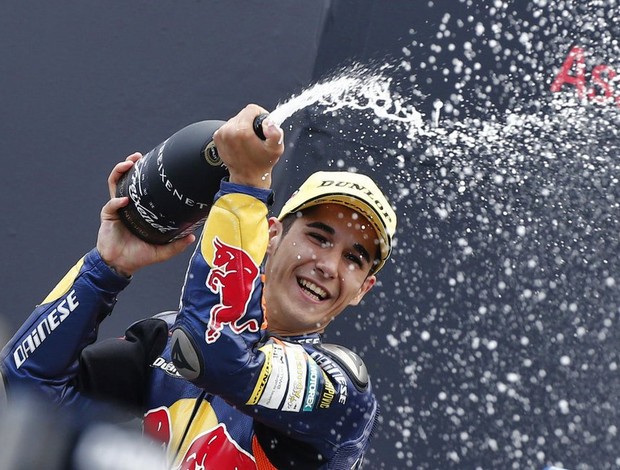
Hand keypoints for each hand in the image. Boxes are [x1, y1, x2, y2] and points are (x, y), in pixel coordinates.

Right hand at [96, 153, 195, 275]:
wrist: (121, 265)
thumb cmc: (139, 256)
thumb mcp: (161, 251)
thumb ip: (176, 245)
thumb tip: (193, 237)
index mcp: (141, 209)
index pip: (142, 186)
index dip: (145, 174)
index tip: (154, 163)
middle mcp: (129, 206)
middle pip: (126, 179)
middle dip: (129, 165)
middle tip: (137, 157)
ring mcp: (117, 210)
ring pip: (114, 185)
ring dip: (119, 173)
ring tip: (127, 165)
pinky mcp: (108, 217)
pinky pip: (111, 206)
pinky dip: (116, 201)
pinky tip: (124, 201)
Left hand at [213, 104, 283, 188]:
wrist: (247, 177)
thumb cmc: (261, 164)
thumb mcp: (275, 149)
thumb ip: (276, 133)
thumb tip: (269, 122)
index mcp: (242, 131)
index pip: (251, 109)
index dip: (261, 114)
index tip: (263, 125)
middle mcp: (228, 131)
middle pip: (243, 113)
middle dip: (252, 121)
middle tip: (257, 134)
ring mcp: (221, 134)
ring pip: (236, 119)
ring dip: (243, 126)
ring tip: (249, 139)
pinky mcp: (217, 138)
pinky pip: (229, 126)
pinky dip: (235, 131)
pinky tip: (241, 142)